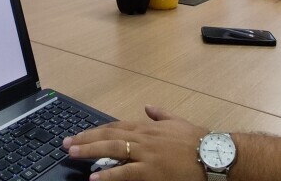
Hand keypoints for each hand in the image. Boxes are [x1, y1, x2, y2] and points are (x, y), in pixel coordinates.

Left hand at [64, 105, 206, 180]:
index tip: (82, 133)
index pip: (117, 126)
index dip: (98, 130)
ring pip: (112, 150)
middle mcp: (144, 137)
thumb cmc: (198, 140)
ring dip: (89, 151)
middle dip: (86, 138)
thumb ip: (160, 114)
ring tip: (72, 153)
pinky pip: (125, 173)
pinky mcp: (150, 171)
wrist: (213, 155)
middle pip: (109, 135)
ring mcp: (146, 154)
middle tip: (66, 143)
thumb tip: (148, 106)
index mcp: (149, 127)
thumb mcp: (177, 122)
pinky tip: (93, 178)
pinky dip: (108, 175)